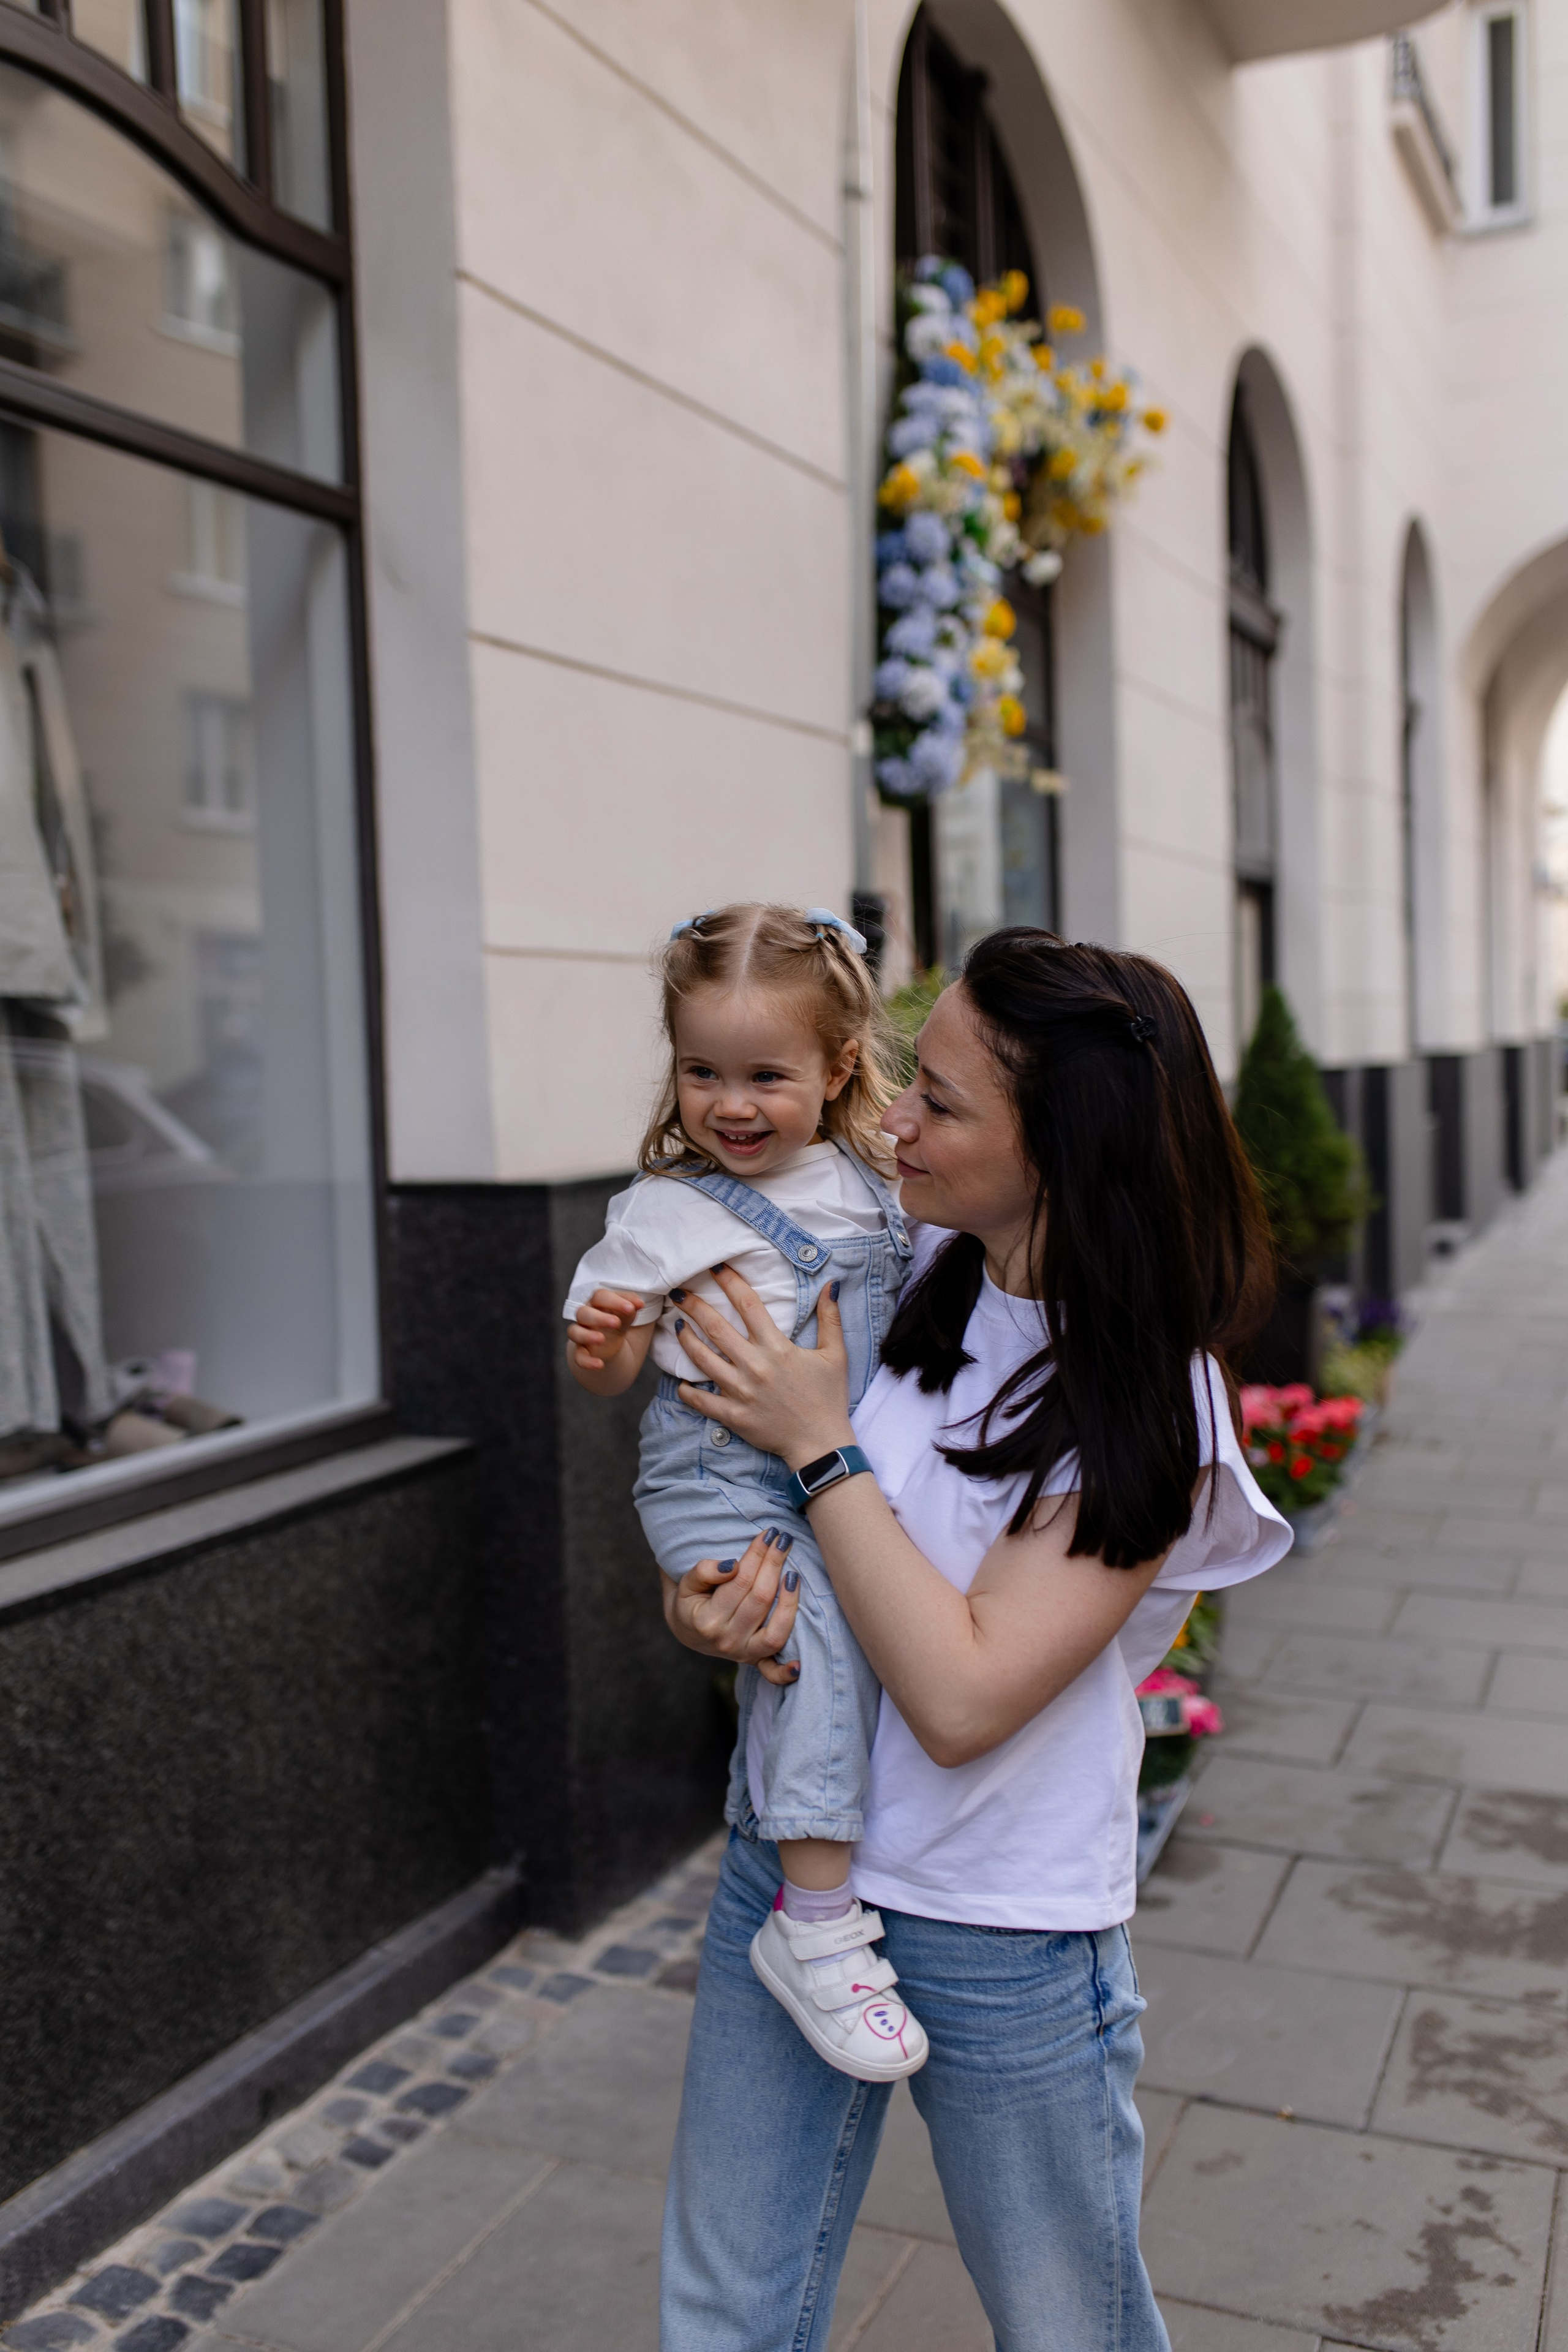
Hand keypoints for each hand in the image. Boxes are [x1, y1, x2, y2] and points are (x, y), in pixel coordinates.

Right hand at [566, 1286, 644, 1372]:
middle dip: (599, 1317)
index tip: (632, 1308)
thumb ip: (630, 1308)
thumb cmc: (618, 1324)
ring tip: (602, 1339)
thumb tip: (638, 1303)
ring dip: (587, 1335)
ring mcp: (582, 1335)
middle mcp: (586, 1317)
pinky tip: (600, 1364)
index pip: (600, 1296)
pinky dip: (587, 1362)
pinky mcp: (581, 1352)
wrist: (611, 1347)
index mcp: (597, 1304)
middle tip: (616, 1323)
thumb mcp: (627, 1315)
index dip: (615, 1301)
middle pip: (583, 1313)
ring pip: (574, 1332)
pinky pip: (578, 1357)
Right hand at [663, 1531, 801, 1685]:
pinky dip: (785, 1671)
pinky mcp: (753, 1662)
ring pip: (775, 1629)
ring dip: (789, 1600)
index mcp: (707, 1621)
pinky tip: (799, 1663)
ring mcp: (742, 1655)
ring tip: (794, 1574)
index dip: (756, 1555)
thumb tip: (732, 1566)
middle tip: (782, 1539)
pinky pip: (772, 1671)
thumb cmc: (689, 1601)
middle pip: (760, 1599)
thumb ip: (704, 1572)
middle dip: (773, 1565)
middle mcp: (726, 1641)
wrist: (686, 1631)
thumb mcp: (685, 1583)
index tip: (767, 1534)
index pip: (740, 1581)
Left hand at [673, 1265, 854, 1470]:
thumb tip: (832, 1286)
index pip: (748, 1305)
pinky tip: (680, 1382)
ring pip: (703, 1360)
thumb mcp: (836, 1356)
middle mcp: (755, 1365)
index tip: (715, 1268)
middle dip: (694, 1306)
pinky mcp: (733, 1415)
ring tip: (676, 1327)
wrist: (821, 1444)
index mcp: (777, 1348)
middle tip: (678, 1292)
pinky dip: (687, 1392)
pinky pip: (702, 1401)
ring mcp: (741, 1392)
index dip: (730, 1282)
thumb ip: (830, 1319)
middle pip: (716, 1328)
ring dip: (686, 1341)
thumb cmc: (829, 1398)